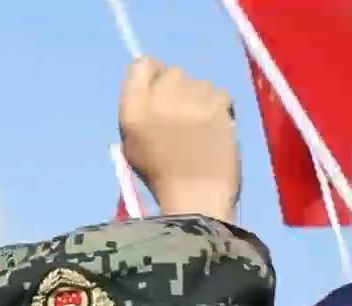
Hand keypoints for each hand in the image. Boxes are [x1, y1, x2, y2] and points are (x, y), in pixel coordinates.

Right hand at [119, 57, 238, 220]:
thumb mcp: (132, 143)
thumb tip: (153, 88)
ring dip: (199, 97)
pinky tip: (214, 126)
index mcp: (132, 108)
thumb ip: (139, 109)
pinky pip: (219, 92)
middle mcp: (160, 96)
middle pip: (171, 71)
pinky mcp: (219, 103)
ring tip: (199, 124)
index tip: (156, 91)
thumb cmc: (159, 175)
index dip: (151, 75)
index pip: (141, 65)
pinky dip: (218, 105)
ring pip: (198, 81)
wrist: (196, 194)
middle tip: (180, 113)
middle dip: (177, 88)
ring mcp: (192, 97)